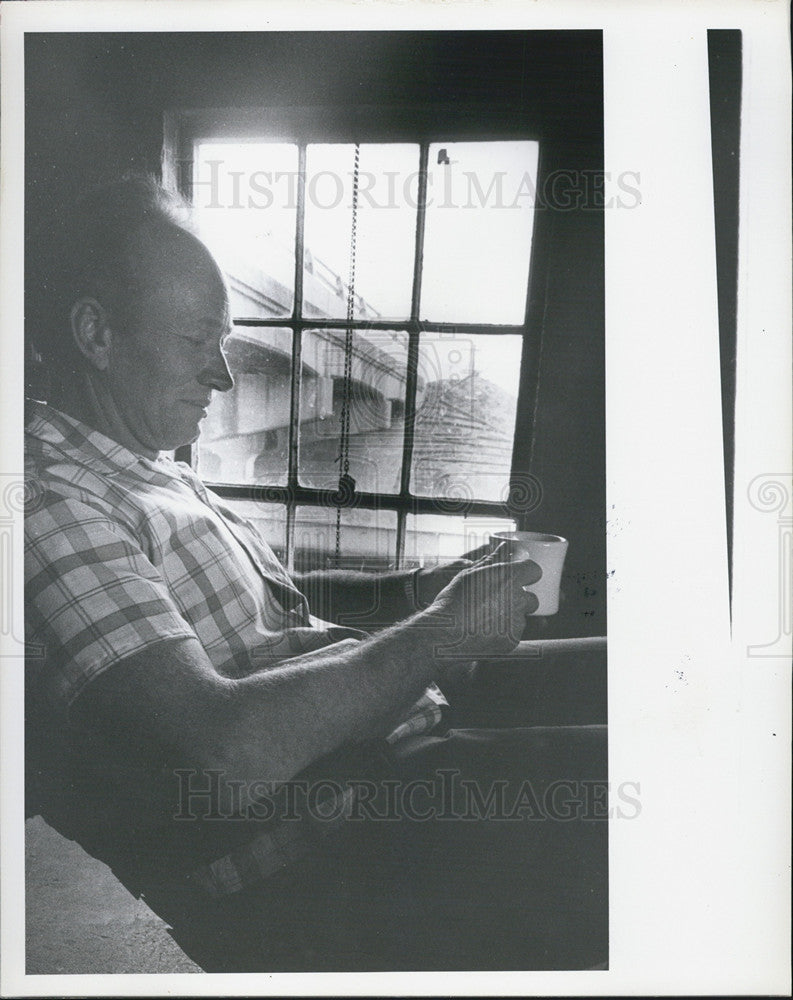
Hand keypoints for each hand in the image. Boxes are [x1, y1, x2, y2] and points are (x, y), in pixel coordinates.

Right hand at [422, 546, 541, 658]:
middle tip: (499, 601)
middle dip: (520, 599)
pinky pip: (514, 634)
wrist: (444, 634)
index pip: (534, 571)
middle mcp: (518, 599)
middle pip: (532, 598)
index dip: (526, 574)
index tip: (518, 577)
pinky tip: (486, 630)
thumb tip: (502, 549)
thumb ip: (491, 561)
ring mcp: (517, 622)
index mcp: (509, 578)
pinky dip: (504, 632)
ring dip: (512, 616)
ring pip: (522, 617)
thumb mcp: (469, 574)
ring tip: (487, 617)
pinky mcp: (512, 641)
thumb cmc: (453, 601)